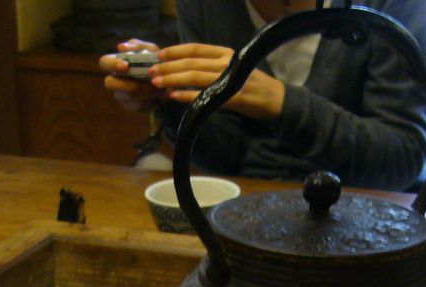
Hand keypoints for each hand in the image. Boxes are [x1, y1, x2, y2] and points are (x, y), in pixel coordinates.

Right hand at [100, 39, 162, 111]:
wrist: (168, 82)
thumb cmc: (154, 62)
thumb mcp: (151, 50)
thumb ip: (138, 46)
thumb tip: (120, 47)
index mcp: (117, 63)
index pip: (104, 62)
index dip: (112, 64)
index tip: (126, 66)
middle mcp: (116, 80)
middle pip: (109, 83)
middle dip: (123, 84)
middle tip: (137, 84)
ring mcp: (123, 95)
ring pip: (127, 95)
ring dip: (143, 90)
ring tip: (155, 86)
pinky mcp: (132, 106)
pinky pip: (138, 104)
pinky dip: (149, 98)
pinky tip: (157, 94)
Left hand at [149, 43, 284, 119]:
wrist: (275, 99)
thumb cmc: (251, 85)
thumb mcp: (232, 69)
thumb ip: (211, 67)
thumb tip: (184, 69)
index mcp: (225, 53)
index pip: (196, 48)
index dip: (175, 50)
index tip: (158, 54)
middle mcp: (226, 62)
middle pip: (191, 62)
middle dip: (168, 66)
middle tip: (150, 71)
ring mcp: (229, 79)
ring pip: (195, 76)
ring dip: (173, 79)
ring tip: (156, 82)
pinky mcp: (232, 96)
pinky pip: (205, 95)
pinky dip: (187, 95)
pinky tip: (172, 96)